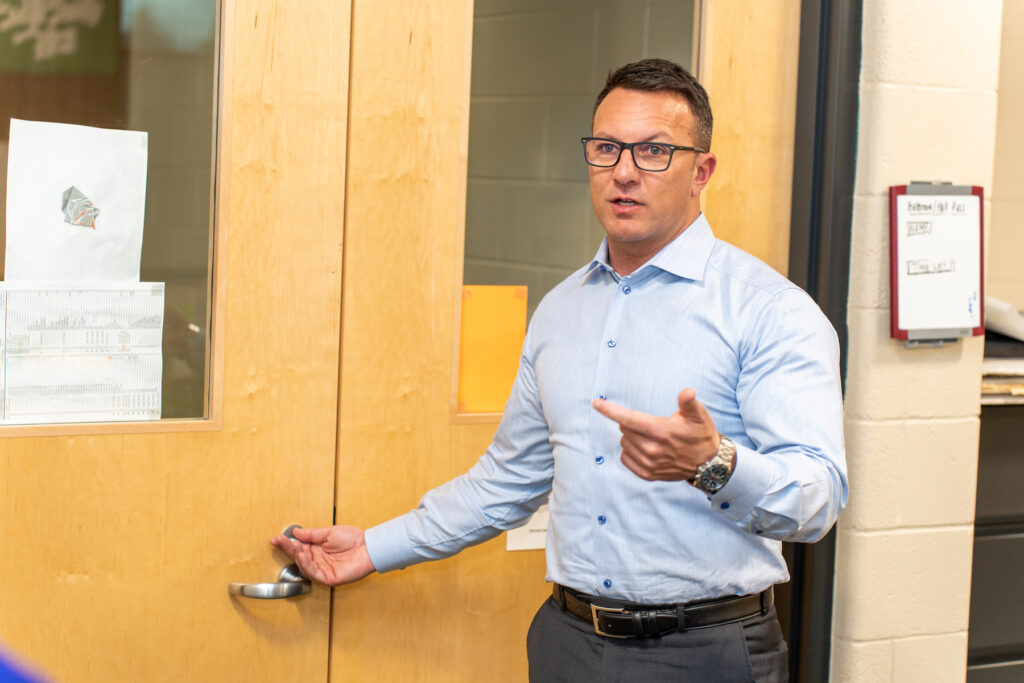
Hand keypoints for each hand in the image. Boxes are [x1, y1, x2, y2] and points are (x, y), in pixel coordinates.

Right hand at [270, 525, 375, 585]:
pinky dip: (306, 565)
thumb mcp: (329, 532)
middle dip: (288, 548)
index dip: (287, 543)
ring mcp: (323, 569)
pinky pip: (314, 573)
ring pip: (304, 566)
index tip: (275, 538)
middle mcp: (318, 559)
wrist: (369, 547)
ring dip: (296, 556)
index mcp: (317, 548)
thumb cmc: (354, 539)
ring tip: (292, 547)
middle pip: (298, 556)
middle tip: (279, 541)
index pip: (298, 546)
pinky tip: (302, 556)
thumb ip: (312, 534)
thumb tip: (296, 532)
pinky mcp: (329, 578)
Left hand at [592, 388, 719, 481]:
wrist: (708, 463)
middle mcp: (652, 449)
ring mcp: (649, 463)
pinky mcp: (647, 474)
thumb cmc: (701, 435)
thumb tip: (688, 392)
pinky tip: (644, 448)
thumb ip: (689, 402)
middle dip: (632, 422)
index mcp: (661, 431)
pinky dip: (630, 451)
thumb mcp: (700, 416)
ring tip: (651, 436)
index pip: (628, 419)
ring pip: (624, 442)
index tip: (596, 403)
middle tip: (651, 424)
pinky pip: (625, 458)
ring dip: (632, 436)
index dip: (610, 410)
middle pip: (625, 428)